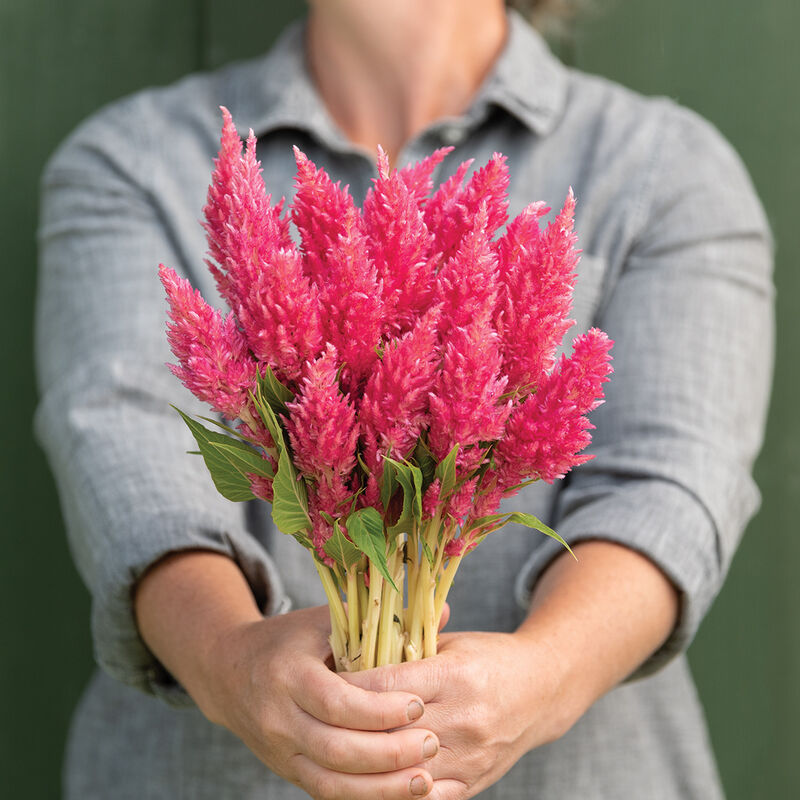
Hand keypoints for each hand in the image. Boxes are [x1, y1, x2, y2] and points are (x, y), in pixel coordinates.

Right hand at [201, 605, 440, 798]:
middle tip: (432, 743)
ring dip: (380, 787)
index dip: (378, 709)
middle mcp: (279, 717)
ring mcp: (280, 750)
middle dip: (388, 752)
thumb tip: (445, 610)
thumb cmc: (287, 639)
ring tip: (426, 779)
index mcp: (288, 674)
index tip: (418, 704)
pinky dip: (363, 797)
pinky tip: (397, 794)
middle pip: (336, 749)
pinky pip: (326, 793)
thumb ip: (378, 618)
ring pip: (331, 782)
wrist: (228, 672)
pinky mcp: (286, 770)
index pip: (335, 701)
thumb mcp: (323, 620)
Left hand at [340, 628, 580, 799]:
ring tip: (331, 757)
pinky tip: (366, 785)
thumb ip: (408, 651)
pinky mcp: (473, 782)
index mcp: (454, 676)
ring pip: (402, 775)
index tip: (321, 682)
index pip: (387, 688)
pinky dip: (393, 794)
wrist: (543, 688)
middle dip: (348, 729)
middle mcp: (463, 720)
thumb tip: (355, 653)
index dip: (349, 688)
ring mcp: (470, 757)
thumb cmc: (490, 657)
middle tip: (315, 721)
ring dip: (364, 769)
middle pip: (389, 735)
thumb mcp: (452, 643)